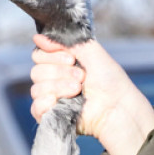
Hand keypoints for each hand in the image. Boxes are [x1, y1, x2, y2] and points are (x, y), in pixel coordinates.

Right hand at [30, 34, 153, 154]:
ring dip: (58, 86)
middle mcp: (54, 81)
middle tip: (81, 77)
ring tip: (78, 89)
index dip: (52, 55)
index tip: (72, 59)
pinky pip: (35, 109)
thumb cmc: (108, 78)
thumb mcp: (88, 50)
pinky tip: (57, 101)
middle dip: (59, 72)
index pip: (38, 56)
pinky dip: (44, 103)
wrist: (118, 104)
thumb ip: (63, 41)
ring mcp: (53, 100)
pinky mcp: (54, 117)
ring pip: (36, 89)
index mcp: (59, 65)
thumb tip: (37, 37)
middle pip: (36, 72)